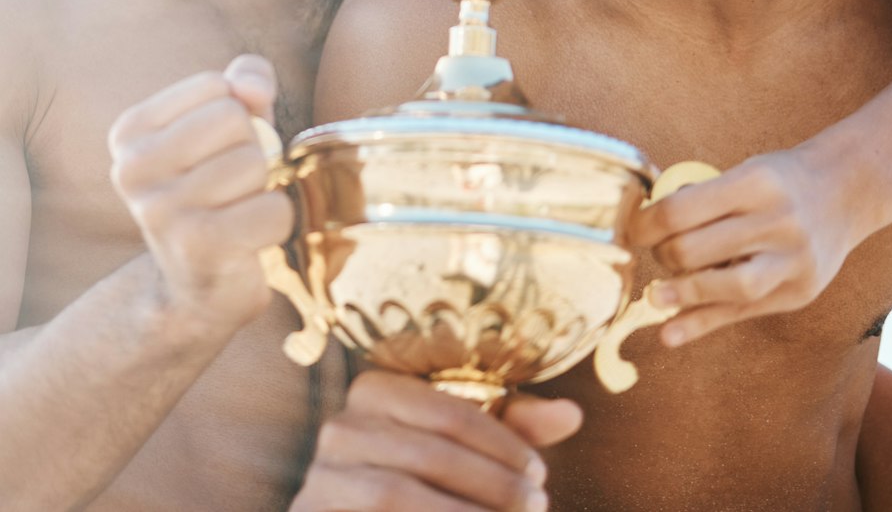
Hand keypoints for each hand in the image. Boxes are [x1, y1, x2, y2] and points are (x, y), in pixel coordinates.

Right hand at [107, 55, 292, 334]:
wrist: (196, 288)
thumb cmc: (218, 193)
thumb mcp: (229, 126)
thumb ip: (244, 82)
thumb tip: (251, 86)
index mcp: (130, 132)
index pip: (217, 87)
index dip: (236, 119)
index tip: (216, 156)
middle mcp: (132, 168)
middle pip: (235, 120)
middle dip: (251, 152)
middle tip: (231, 190)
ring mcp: (160, 209)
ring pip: (256, 163)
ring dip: (262, 190)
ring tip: (236, 213)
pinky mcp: (198, 246)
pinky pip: (274, 209)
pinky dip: (276, 223)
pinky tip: (248, 241)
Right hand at [293, 371, 580, 511]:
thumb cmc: (419, 485)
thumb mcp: (460, 451)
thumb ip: (507, 430)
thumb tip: (572, 412)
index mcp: (375, 391)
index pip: (448, 410)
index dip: (503, 443)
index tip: (540, 473)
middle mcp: (339, 426)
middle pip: (430, 453)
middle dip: (493, 484)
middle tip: (535, 506)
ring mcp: (319, 477)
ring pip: (398, 493)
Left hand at [626, 149, 860, 346]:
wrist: (846, 192)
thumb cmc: (780, 181)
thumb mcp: (743, 171)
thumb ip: (702, 199)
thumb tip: (645, 228)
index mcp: (755, 183)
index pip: (681, 211)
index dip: (645, 226)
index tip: (631, 231)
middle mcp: (777, 221)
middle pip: (697, 250)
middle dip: (664, 256)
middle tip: (659, 254)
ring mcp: (793, 260)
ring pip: (725, 287)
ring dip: (681, 293)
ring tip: (655, 296)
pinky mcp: (799, 292)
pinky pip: (743, 313)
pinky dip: (702, 324)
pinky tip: (670, 335)